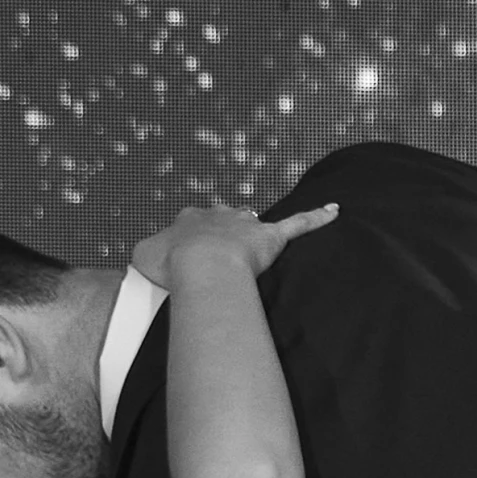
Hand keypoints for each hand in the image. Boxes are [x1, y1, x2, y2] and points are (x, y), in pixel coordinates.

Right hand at [129, 200, 338, 290]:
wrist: (199, 266)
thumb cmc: (170, 267)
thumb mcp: (142, 259)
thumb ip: (145, 258)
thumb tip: (144, 263)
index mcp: (188, 219)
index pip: (193, 224)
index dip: (193, 242)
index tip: (191, 260)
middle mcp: (218, 215)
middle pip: (224, 221)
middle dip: (224, 236)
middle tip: (221, 260)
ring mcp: (245, 225)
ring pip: (253, 223)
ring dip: (254, 234)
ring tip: (256, 251)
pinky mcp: (270, 237)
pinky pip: (299, 225)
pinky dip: (317, 219)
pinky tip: (335, 211)